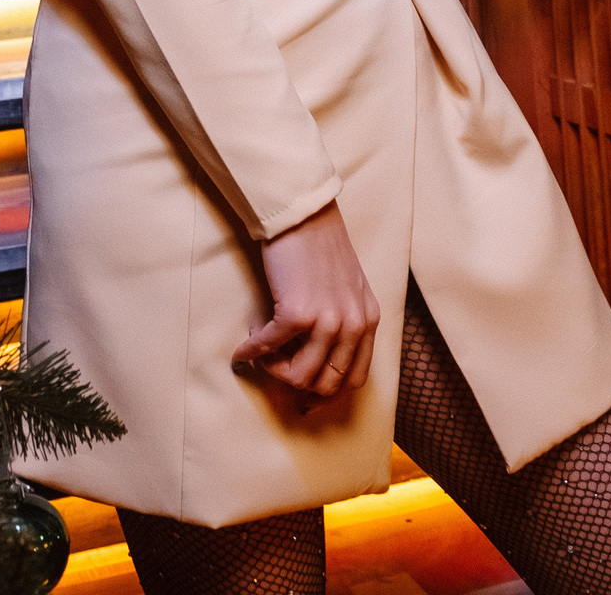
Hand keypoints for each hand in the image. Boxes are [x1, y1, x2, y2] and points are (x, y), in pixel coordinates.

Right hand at [231, 201, 380, 400]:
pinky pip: (270, 348)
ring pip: (300, 375)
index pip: (355, 378)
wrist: (302, 212)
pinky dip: (253, 353)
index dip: (327, 393)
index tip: (306, 397)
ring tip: (262, 351)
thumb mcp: (348, 286)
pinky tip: (242, 351)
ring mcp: (327, 320)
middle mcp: (354, 324)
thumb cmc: (319, 243)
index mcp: (368, 319)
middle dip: (298, 382)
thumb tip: (314, 356)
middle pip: (327, 383)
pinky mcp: (297, 312)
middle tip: (279, 368)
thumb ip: (343, 318)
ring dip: (275, 369)